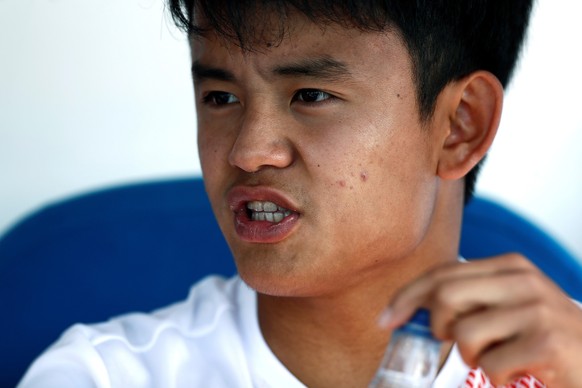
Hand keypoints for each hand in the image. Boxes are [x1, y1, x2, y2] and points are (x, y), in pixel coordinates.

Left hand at [382, 253, 581, 385]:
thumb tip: (410, 312)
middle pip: (445, 295)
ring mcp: (536, 310)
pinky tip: (515, 373)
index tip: (386, 319)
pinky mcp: (546, 342)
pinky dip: (495, 377)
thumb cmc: (546, 337)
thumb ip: (469, 301)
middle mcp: (523, 280)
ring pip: (463, 333)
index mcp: (509, 266)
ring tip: (494, 360)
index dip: (407, 296)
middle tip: (451, 343)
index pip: (442, 273)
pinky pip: (491, 364)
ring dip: (471, 357)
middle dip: (436, 326)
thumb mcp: (509, 307)